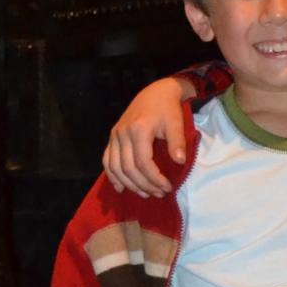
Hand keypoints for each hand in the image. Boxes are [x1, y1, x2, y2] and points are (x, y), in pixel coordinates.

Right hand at [102, 76, 194, 195]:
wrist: (156, 92)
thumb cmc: (168, 108)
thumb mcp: (176, 123)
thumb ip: (177, 142)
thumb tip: (179, 162)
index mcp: (138, 129)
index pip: (143, 162)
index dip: (154, 178)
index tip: (167, 187)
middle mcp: (122, 133)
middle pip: (128, 168)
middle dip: (144, 185)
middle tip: (159, 193)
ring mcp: (115, 135)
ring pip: (115, 167)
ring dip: (129, 184)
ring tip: (145, 194)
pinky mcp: (112, 137)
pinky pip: (107, 160)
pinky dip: (112, 176)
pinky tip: (121, 188)